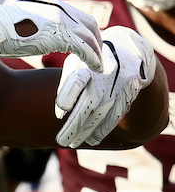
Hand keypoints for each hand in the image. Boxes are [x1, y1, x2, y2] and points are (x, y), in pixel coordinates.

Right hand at [0, 0, 102, 68]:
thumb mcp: (21, 19)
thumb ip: (34, 22)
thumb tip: (33, 33)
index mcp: (51, 2)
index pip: (77, 15)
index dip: (85, 31)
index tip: (87, 44)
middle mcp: (60, 7)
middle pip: (89, 23)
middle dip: (96, 41)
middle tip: (97, 56)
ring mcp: (61, 20)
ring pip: (89, 35)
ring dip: (96, 52)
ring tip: (98, 65)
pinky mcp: (60, 35)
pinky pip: (83, 47)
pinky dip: (92, 58)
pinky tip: (94, 67)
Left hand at [55, 26, 156, 146]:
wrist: (129, 48)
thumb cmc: (91, 61)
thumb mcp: (76, 64)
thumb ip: (66, 86)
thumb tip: (60, 115)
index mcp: (86, 64)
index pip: (77, 81)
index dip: (67, 97)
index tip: (60, 113)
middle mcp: (105, 74)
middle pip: (90, 104)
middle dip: (75, 126)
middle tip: (62, 141)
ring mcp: (120, 83)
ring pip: (103, 112)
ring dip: (88, 132)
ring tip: (73, 143)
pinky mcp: (131, 90)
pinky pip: (117, 114)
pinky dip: (104, 130)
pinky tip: (92, 140)